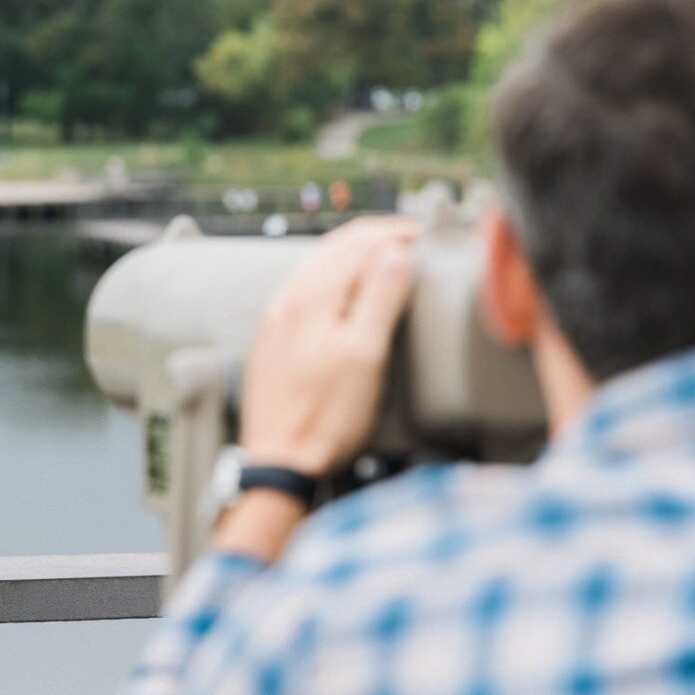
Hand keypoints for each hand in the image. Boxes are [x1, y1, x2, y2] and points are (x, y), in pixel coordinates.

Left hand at [239, 217, 417, 477]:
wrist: (278, 461)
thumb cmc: (325, 415)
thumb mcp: (365, 355)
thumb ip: (380, 299)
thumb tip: (396, 253)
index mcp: (310, 297)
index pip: (356, 244)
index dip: (393, 233)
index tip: (424, 234)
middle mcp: (285, 299)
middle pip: (332, 248)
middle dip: (372, 237)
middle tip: (408, 237)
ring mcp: (274, 319)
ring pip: (314, 266)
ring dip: (349, 253)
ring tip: (381, 255)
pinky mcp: (270, 340)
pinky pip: (301, 288)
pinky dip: (329, 275)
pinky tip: (341, 289)